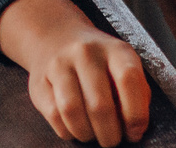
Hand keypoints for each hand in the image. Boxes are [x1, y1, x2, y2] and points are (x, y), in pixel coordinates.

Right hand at [0, 0, 151, 144]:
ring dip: (87, 134)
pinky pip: (54, 116)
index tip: (134, 131)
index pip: (128, 80)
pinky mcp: (39, 82)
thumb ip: (136, 93)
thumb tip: (134, 127)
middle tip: (112, 140)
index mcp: (115, 49)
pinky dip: (68, 131)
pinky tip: (75, 126)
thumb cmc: (98, 62)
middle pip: (100, 104)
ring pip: (73, 112)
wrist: (57, 37)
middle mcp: (85, 53)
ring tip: (93, 135)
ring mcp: (59, 65)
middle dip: (110, 134)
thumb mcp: (124, 65)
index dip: (135, 114)